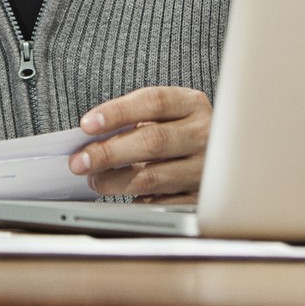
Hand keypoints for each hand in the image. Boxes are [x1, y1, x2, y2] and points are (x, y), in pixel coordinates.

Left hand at [69, 86, 211, 202]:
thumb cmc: (180, 130)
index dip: (117, 112)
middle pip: (152, 141)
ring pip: (155, 176)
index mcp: (191, 103)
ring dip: (117, 181)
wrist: (224, 155)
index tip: (86, 125)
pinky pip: (164, 203)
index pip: (152, 101)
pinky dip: (139, 201)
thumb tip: (91, 139)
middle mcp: (204, 133)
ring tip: (95, 181)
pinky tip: (123, 198)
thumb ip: (135, 120)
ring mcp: (206, 168)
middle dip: (109, 152)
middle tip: (80, 162)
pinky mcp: (203, 198)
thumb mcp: (165, 115)